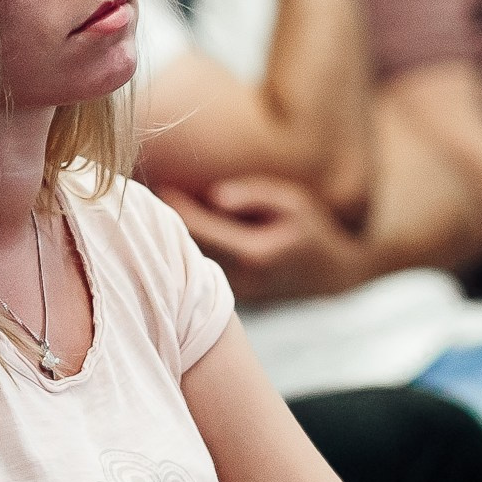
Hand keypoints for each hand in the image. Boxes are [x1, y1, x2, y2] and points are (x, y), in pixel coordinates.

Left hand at [161, 176, 373, 302]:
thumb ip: (253, 197)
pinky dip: (192, 252)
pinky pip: (205, 271)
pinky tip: (181, 233)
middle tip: (147, 195)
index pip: (201, 229)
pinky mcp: (234, 297)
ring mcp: (236, 293)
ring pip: (194, 264)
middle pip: (190, 250)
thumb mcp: (292, 203)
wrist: (334, 277)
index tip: (160, 185)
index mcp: (253, 254)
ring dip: (177, 241)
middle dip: (169, 223)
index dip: (177, 207)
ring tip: (160, 212)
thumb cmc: (313, 231)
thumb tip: (213, 196)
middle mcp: (240, 279)